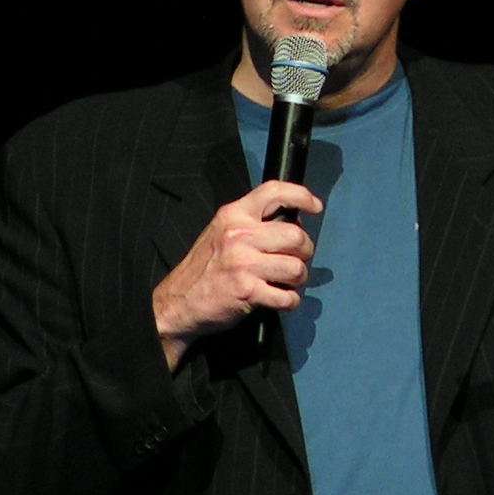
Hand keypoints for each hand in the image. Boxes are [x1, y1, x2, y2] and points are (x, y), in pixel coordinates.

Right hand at [152, 181, 322, 369]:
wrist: (177, 302)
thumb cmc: (204, 269)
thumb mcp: (221, 232)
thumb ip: (252, 223)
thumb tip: (292, 221)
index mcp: (233, 215)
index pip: (274, 192)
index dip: (301, 196)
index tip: (315, 206)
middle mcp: (239, 235)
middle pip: (295, 235)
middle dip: (305, 251)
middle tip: (298, 259)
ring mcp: (243, 263)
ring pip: (296, 267)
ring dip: (298, 279)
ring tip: (287, 282)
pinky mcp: (246, 290)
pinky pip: (286, 296)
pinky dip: (289, 301)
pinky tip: (280, 299)